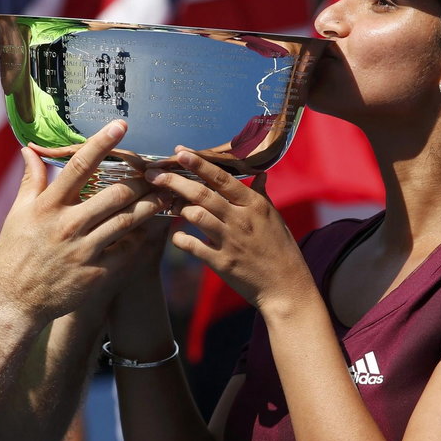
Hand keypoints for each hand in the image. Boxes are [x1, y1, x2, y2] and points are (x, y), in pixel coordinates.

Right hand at [0, 120, 165, 323]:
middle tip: (156, 170)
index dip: (102, 143)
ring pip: (128, 220)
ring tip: (165, 194)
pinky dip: (142, 236)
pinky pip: (128, 250)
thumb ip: (31, 180)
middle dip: (140, 180)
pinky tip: (153, 227)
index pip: (80, 167)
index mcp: (48, 207)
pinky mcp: (97, 274)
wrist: (14, 301)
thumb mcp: (18, 213)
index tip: (121, 125)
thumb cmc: (15, 253)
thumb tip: (29, 150)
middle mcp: (68, 226)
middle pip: (115, 193)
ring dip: (151, 204)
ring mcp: (84, 251)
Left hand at [143, 150, 313, 313]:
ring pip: (196, 216)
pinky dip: (180, 239)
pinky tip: (177, 237)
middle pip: (202, 193)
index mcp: (254, 205)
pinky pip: (193, 246)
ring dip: (178, 208)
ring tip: (168, 204)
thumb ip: (261, 195)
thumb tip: (260, 174)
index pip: (222, 178)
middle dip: (174, 181)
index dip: (199, 163)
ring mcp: (230, 241)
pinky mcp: (222, 263)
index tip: (180, 152)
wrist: (286, 288)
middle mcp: (241, 219)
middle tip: (154, 174)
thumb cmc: (281, 250)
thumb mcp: (274, 218)